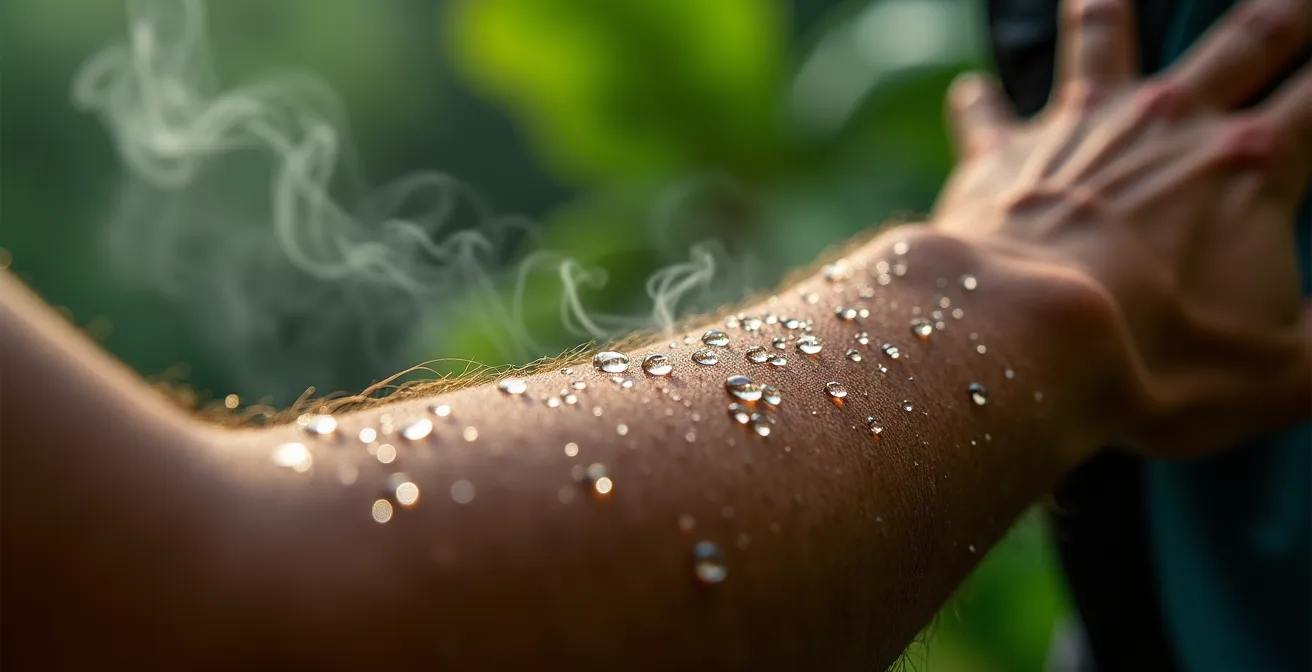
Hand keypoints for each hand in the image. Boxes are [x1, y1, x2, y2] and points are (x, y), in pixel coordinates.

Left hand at [930, 0, 1311, 455]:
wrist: (1029, 340)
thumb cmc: (1157, 361)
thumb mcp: (1282, 373)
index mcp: (1254, 166)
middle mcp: (1171, 123)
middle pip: (1245, 38)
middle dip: (1283, 12)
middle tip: (1293, 1)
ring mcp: (1081, 126)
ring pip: (1103, 38)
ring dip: (1110, 10)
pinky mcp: (1001, 154)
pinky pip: (985, 113)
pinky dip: (978, 102)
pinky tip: (969, 91)